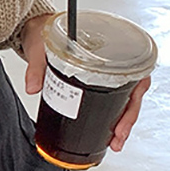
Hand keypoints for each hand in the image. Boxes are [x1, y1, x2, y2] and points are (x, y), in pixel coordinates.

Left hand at [19, 14, 150, 152]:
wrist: (36, 29)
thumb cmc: (46, 32)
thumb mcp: (41, 47)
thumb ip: (37, 66)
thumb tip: (33, 87)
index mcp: (111, 48)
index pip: (135, 77)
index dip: (132, 102)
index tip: (123, 121)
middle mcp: (113, 61)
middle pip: (132, 93)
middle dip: (127, 119)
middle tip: (117, 139)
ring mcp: (105, 72)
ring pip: (123, 99)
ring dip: (120, 121)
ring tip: (114, 141)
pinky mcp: (94, 80)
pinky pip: (108, 98)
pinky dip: (108, 116)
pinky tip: (104, 131)